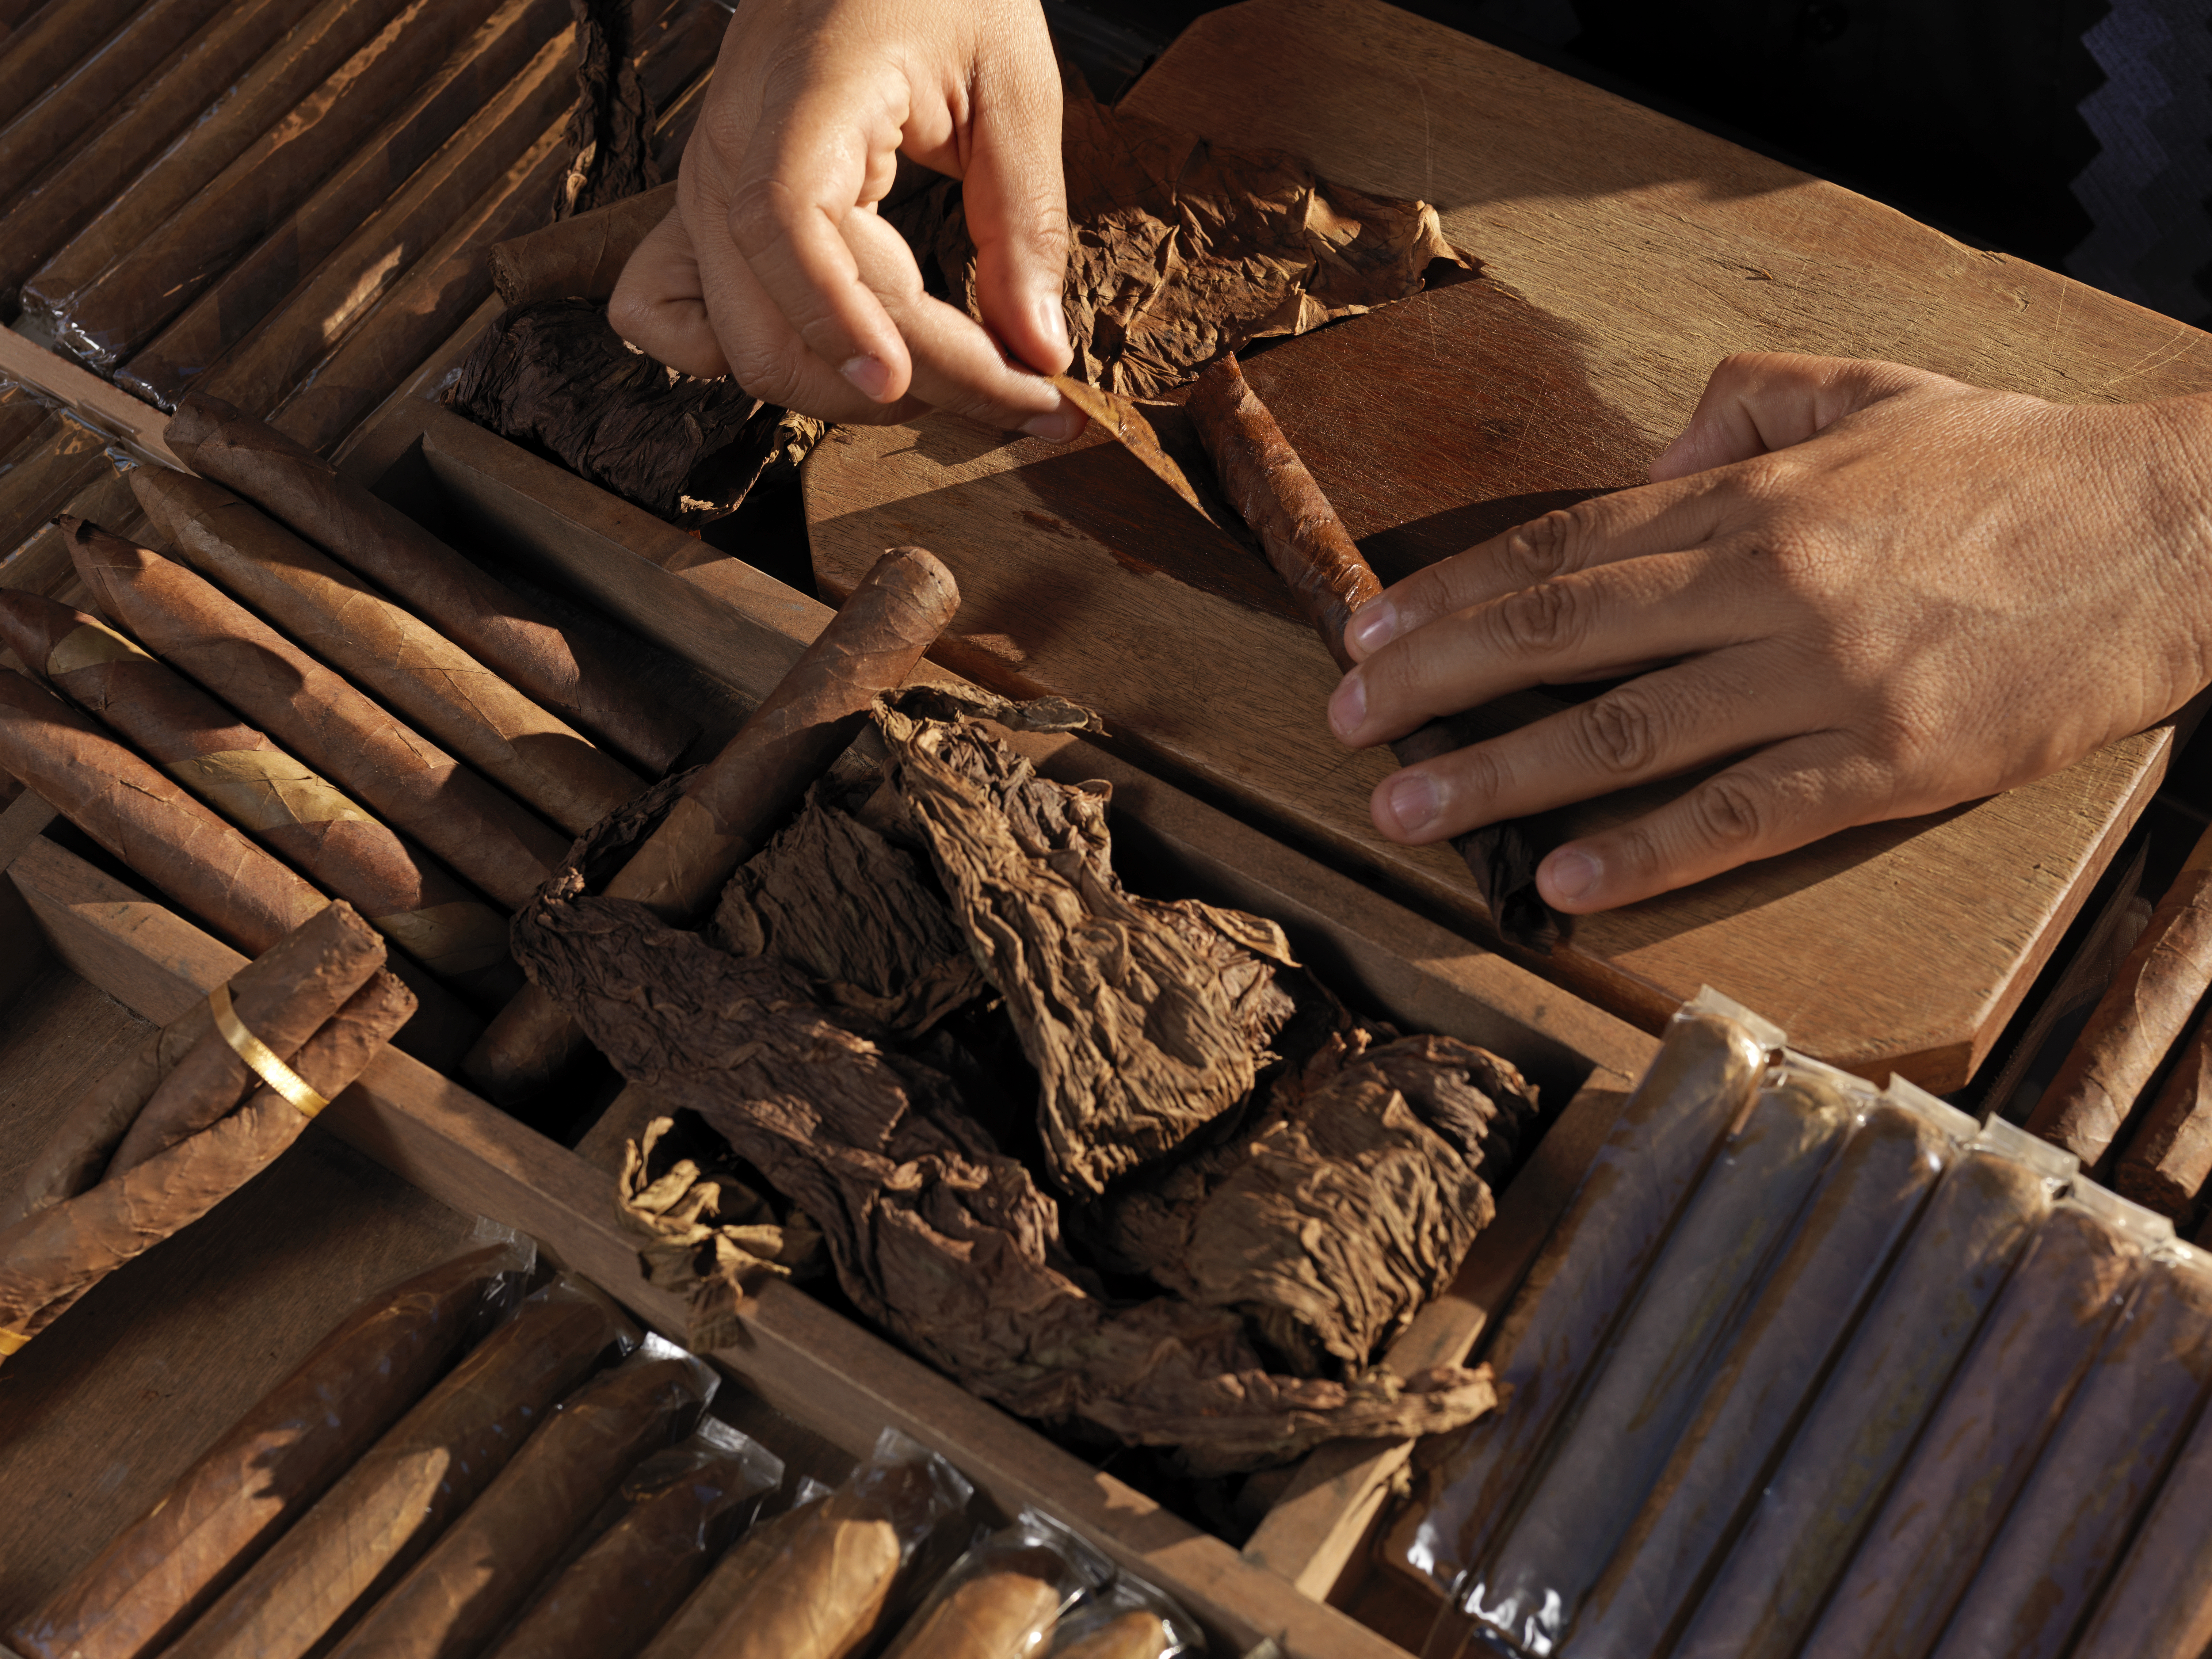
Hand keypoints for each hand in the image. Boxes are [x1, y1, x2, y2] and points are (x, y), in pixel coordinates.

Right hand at [609, 0, 1081, 435]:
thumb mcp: (1016, 85)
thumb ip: (1027, 223)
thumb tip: (1040, 354)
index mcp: (804, 98)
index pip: (789, 229)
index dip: (840, 323)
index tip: (906, 384)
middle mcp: (731, 151)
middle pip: (776, 325)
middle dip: (897, 386)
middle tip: (1016, 399)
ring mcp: (704, 186)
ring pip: (744, 344)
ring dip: (848, 389)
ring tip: (957, 381)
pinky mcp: (702, 211)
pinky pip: (666, 312)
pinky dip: (727, 355)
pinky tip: (817, 352)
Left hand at [1328, 352, 2211, 913]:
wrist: (2177, 529)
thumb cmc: (2014, 463)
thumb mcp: (1874, 392)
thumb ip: (1749, 406)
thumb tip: (1659, 455)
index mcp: (1757, 502)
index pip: (1562, 550)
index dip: (1452, 594)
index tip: (1368, 629)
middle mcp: (1770, 585)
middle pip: (1562, 634)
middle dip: (1437, 679)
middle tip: (1344, 719)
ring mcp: (1827, 679)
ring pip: (1628, 732)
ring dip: (1504, 774)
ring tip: (1406, 807)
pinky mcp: (1891, 762)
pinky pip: (1744, 812)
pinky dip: (1647, 850)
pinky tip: (1565, 878)